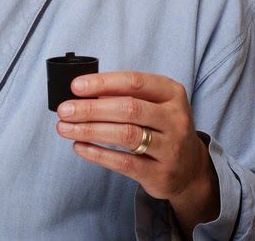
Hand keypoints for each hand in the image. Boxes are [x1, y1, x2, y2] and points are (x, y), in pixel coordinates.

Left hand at [56, 71, 219, 236]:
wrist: (189, 168)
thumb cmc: (163, 128)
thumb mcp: (155, 105)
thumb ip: (126, 96)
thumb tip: (84, 94)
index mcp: (172, 93)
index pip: (135, 82)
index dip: (103, 83)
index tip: (76, 87)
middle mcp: (175, 118)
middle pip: (128, 108)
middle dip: (91, 108)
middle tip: (65, 110)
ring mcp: (170, 147)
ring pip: (125, 135)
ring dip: (90, 130)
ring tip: (65, 128)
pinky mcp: (160, 173)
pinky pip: (124, 163)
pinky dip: (98, 154)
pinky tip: (79, 147)